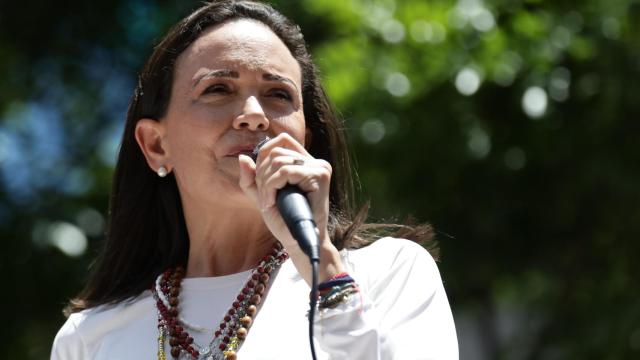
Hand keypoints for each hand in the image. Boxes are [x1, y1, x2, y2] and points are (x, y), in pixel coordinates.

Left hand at [238, 133, 343, 283]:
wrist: (298, 241)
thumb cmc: (283, 221)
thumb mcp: (262, 196)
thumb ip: (251, 179)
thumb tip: (242, 157)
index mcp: (304, 162)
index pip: (281, 141)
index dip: (263, 157)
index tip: (262, 183)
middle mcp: (314, 161)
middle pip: (276, 151)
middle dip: (262, 174)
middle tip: (264, 198)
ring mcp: (320, 167)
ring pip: (279, 161)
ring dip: (266, 183)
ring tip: (268, 202)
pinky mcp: (321, 175)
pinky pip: (286, 171)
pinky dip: (272, 187)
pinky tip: (272, 202)